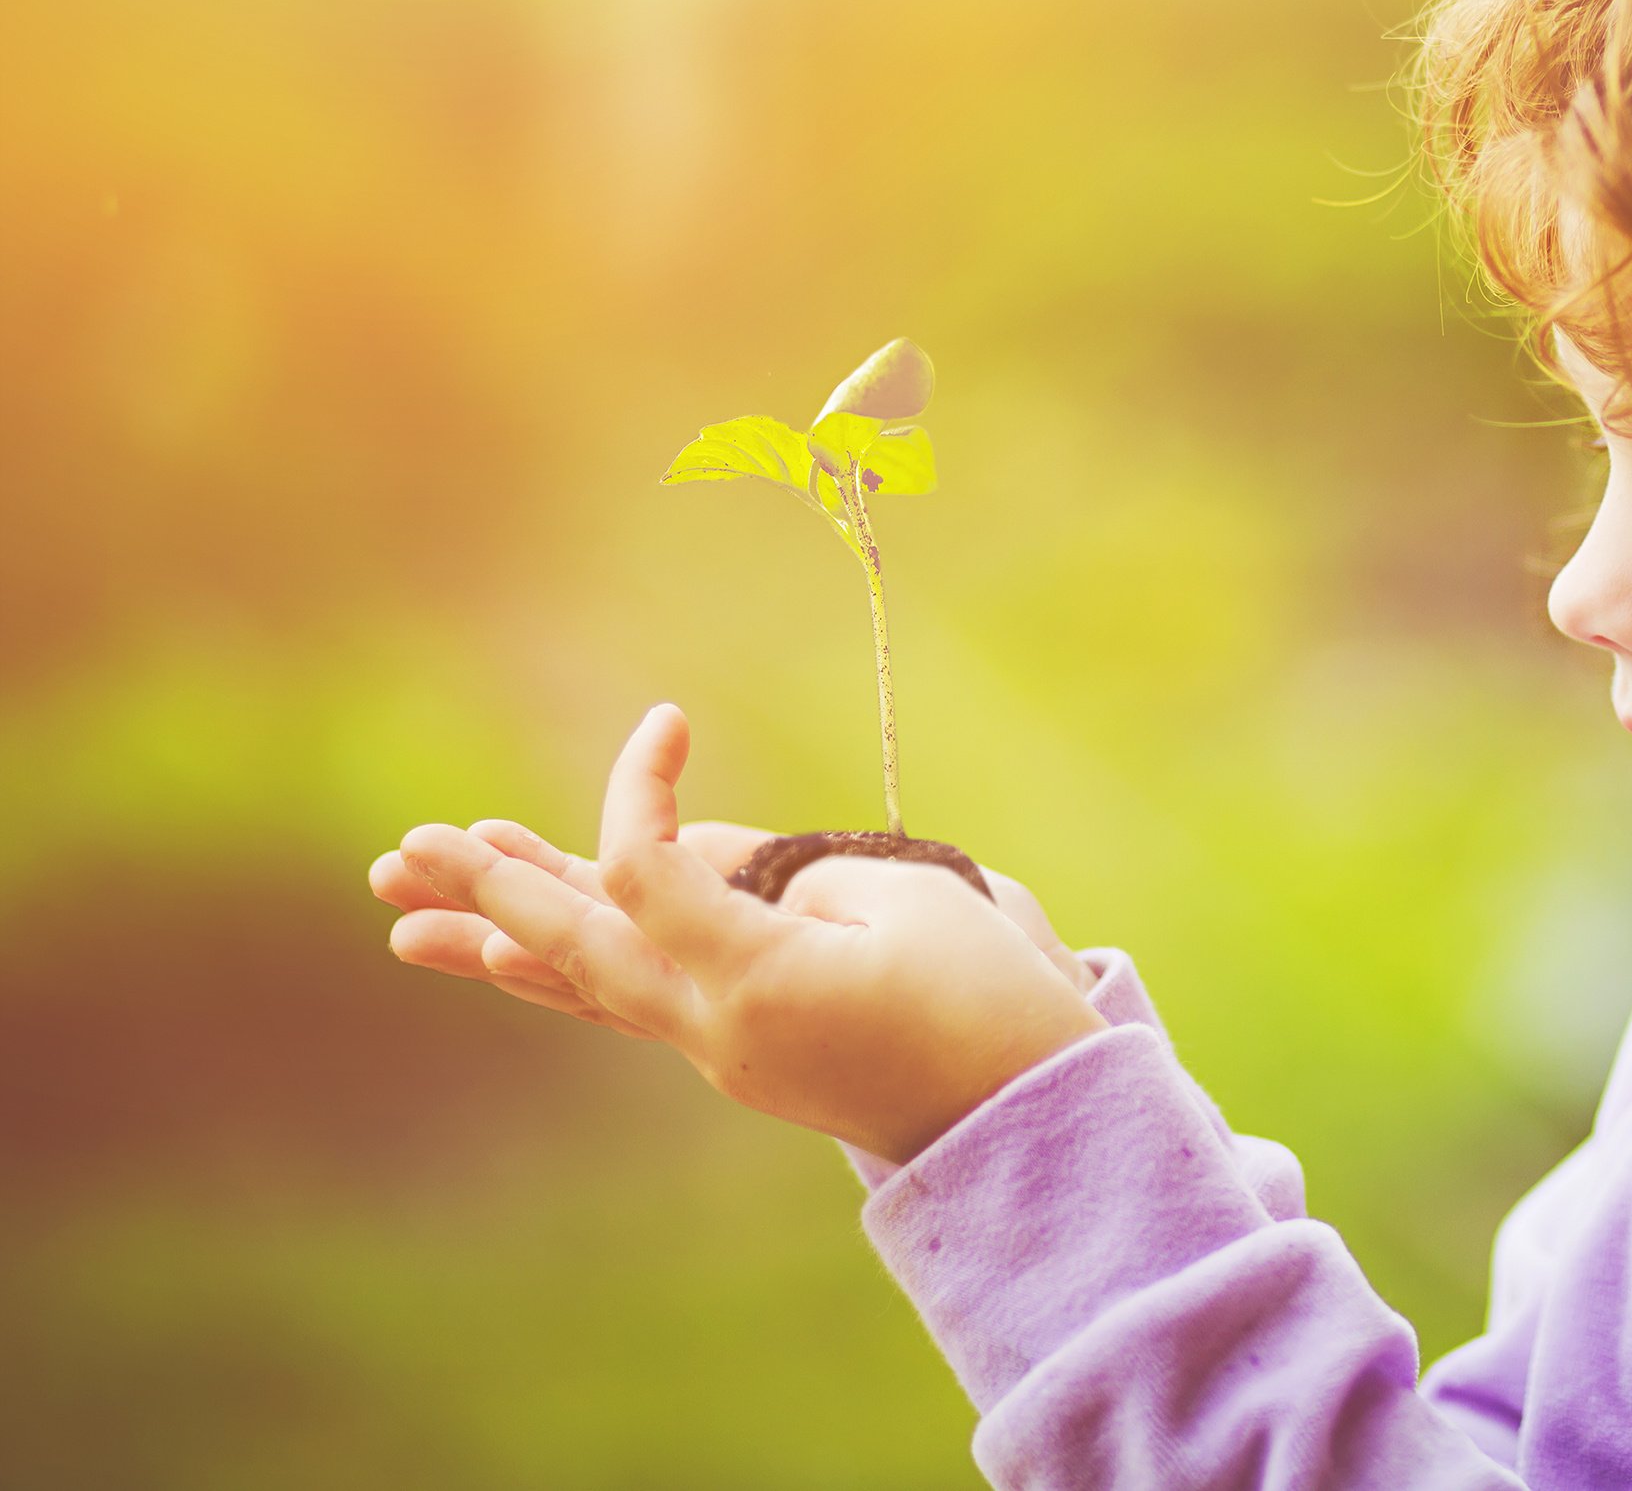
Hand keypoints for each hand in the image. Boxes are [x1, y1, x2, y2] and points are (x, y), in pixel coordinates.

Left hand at [376, 705, 1108, 1164]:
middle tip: (403, 854)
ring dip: (501, 940)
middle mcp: (714, 1027)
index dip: (637, 787)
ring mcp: (720, 1046)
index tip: (669, 718)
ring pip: (588, 985)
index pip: (646, 872)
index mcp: (754, 982)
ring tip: (405, 921)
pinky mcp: (740, 1045)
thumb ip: (791, 875)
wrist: (1027, 1114)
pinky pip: (633, 1001)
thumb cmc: (987, 995)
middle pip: (576, 947)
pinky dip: (571, 968)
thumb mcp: (905, 901)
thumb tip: (714, 878)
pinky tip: (515, 956)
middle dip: (491, 890)